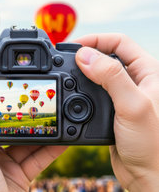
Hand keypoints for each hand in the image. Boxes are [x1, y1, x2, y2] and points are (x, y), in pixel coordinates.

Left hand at [0, 73, 66, 191]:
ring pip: (25, 138)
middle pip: (5, 122)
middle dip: (21, 109)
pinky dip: (53, 146)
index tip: (8, 79)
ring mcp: (2, 162)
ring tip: (56, 109)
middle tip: (39, 93)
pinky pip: (39, 156)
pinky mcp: (19, 175)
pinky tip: (66, 135)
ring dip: (41, 126)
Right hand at [74, 34, 158, 190]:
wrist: (148, 176)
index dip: (96, 40)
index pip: (120, 42)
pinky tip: (71, 96)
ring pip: (98, 73)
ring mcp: (123, 95)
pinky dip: (79, 90)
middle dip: (85, 54)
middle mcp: (137, 81)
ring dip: (81, 72)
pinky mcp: (112, 110)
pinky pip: (92, 92)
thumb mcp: (132, 106)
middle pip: (106, 55)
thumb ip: (111, 77)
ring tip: (65, 75)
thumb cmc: (152, 144)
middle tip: (64, 60)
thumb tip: (85, 56)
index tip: (73, 47)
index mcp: (149, 72)